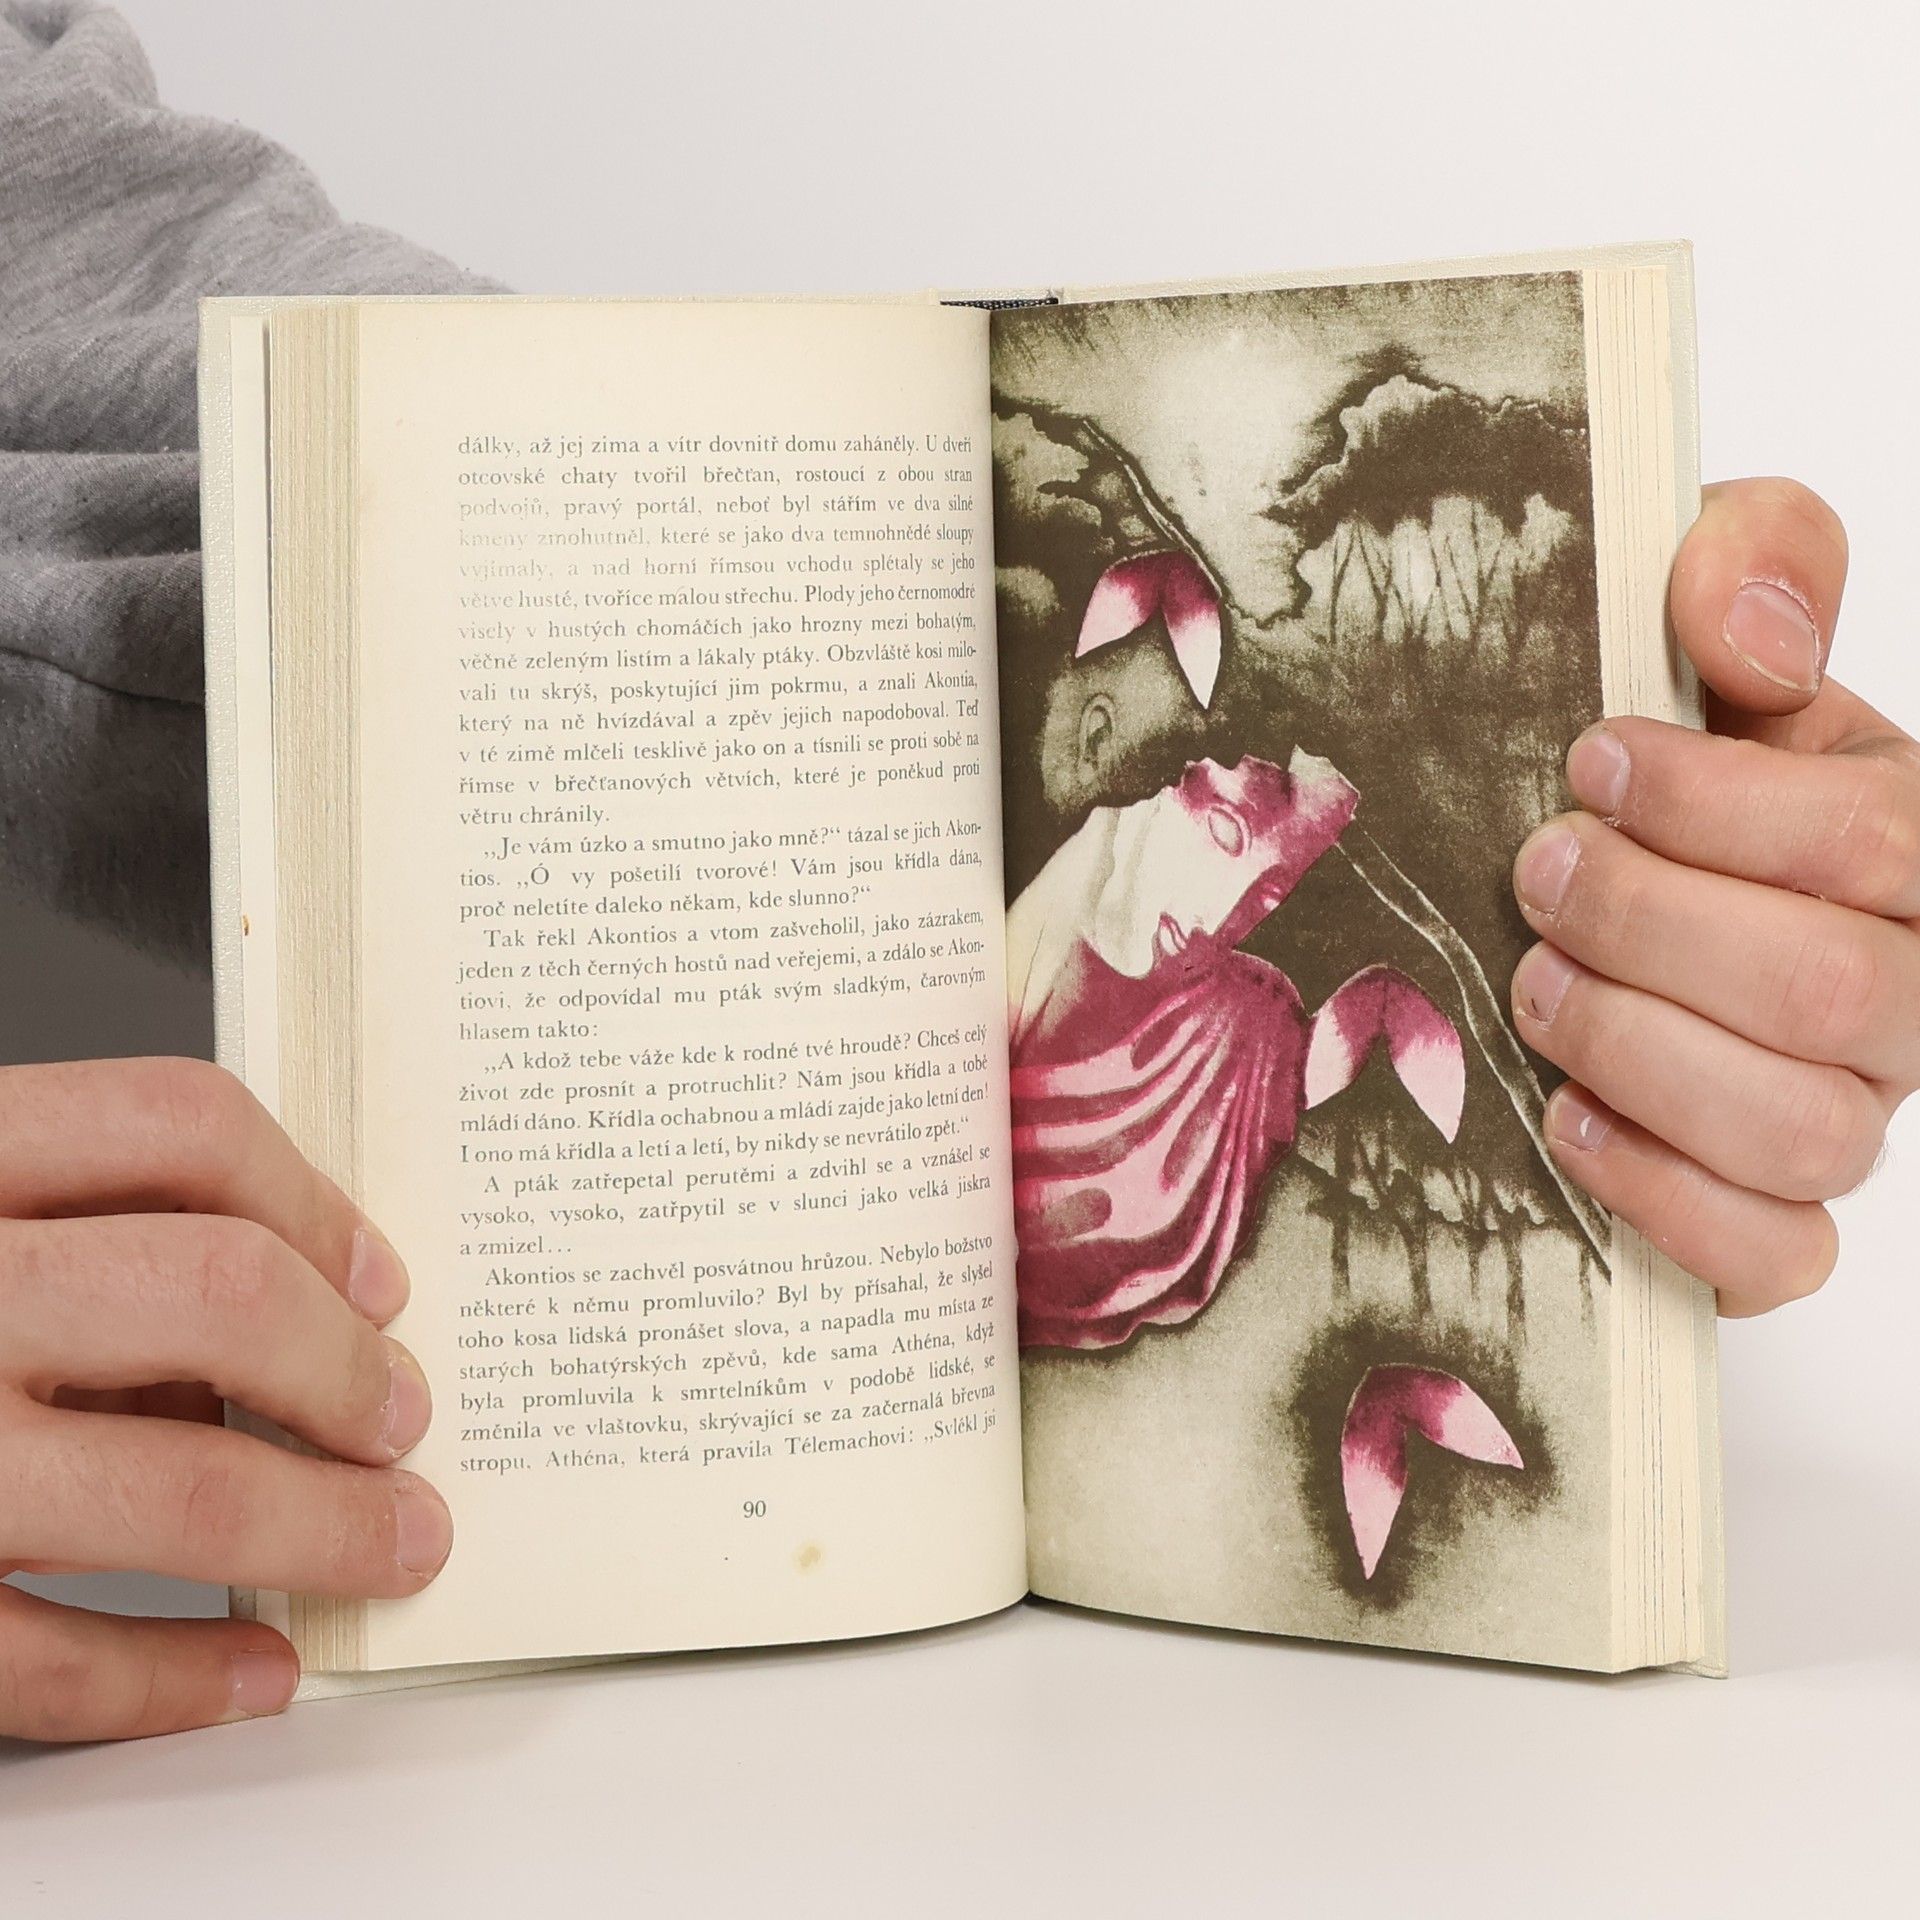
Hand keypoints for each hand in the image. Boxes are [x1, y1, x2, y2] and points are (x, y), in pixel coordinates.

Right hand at [0, 1058, 451, 1740]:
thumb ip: (71, 1239)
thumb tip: (284, 1312)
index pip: (176, 1123)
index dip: (313, 1199)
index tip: (379, 1278)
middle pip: (216, 1296)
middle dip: (348, 1372)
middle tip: (402, 1417)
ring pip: (175, 1493)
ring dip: (320, 1531)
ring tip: (389, 1541)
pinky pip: (48, 1661)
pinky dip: (175, 1679)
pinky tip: (249, 1669)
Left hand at [1510, 478, 1910, 1313]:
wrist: (1646, 882)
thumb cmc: (1693, 766)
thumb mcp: (1725, 638)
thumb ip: (1758, 568)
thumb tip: (1743, 623)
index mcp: (1914, 847)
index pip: (1881, 841)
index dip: (1721, 805)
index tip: (1592, 760)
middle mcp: (1908, 993)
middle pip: (1829, 995)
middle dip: (1654, 927)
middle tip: (1540, 874)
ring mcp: (1851, 1111)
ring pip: (1802, 1131)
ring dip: (1640, 1051)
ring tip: (1537, 990)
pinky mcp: (1778, 1217)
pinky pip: (1773, 1252)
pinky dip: (1663, 1196)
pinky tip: (1567, 1120)